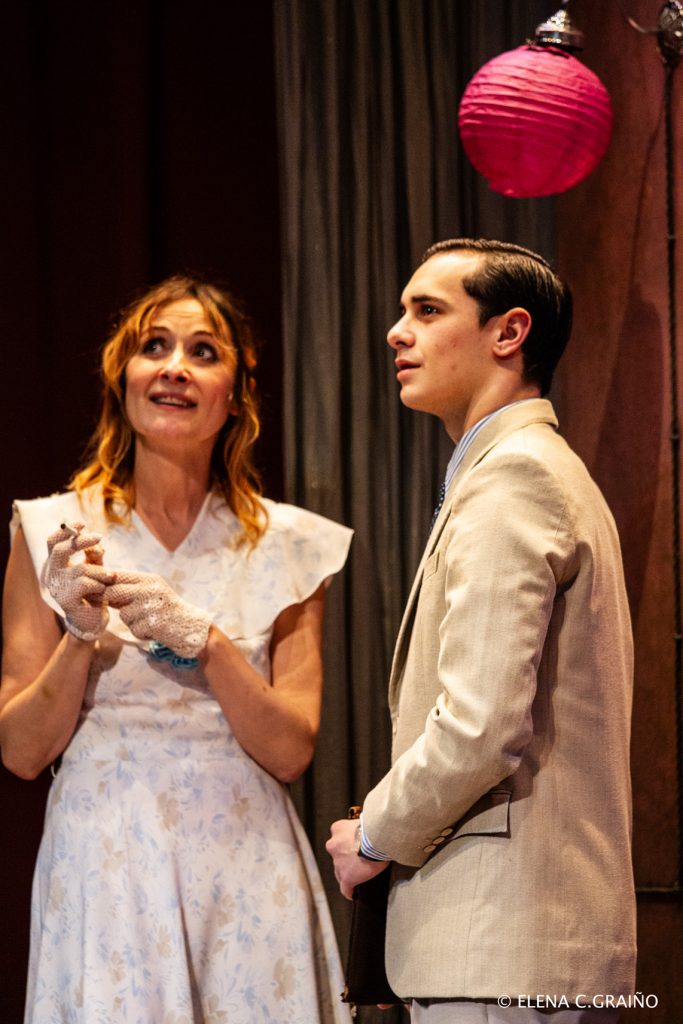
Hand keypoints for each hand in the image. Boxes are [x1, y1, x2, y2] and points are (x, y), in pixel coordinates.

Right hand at [41, 522, 113, 640]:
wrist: (91, 622)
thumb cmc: (92, 593)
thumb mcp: (94, 570)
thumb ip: (94, 556)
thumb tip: (97, 542)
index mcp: (56, 565)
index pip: (52, 542)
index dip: (66, 530)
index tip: (82, 524)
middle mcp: (52, 575)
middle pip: (60, 550)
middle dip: (81, 541)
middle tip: (99, 536)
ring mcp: (57, 588)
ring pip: (81, 569)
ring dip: (101, 571)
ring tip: (111, 576)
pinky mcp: (66, 601)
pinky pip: (85, 584)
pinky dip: (98, 584)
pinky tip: (103, 591)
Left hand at [104, 571, 211, 659]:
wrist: (192, 627)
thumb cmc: (169, 610)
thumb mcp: (153, 593)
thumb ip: (131, 590)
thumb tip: (101, 588)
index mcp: (150, 579)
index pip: (118, 575)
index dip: (104, 583)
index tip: (97, 591)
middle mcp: (150, 589)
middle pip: (114, 592)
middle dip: (110, 601)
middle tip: (116, 608)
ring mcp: (152, 606)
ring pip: (124, 614)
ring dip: (132, 622)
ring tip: (148, 622)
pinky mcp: (153, 623)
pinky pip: (134, 628)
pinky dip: (141, 633)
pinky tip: (154, 631)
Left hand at [325, 817, 389, 899]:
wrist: (379, 836)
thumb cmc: (376, 825)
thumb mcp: (364, 819)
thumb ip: (360, 826)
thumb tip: (370, 829)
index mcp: (338, 829)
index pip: (338, 838)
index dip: (347, 844)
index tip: (355, 847)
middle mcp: (334, 845)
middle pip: (338, 856)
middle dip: (346, 859)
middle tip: (359, 861)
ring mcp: (339, 862)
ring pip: (340, 871)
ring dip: (348, 873)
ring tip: (359, 876)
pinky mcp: (346, 877)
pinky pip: (345, 888)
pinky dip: (349, 890)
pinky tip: (353, 893)